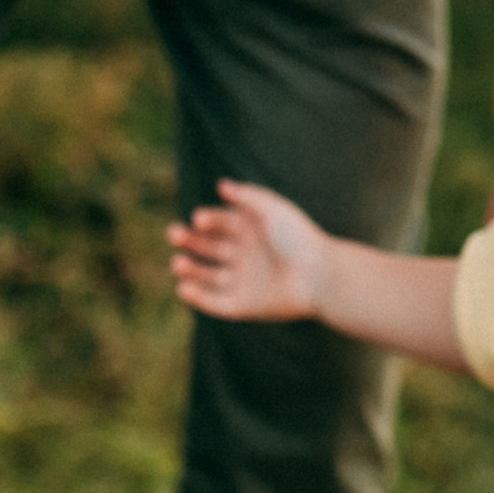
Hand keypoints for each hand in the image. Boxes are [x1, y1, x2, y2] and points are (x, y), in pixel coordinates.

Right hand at [169, 179, 333, 322]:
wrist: (319, 276)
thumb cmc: (299, 238)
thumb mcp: (273, 209)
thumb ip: (248, 196)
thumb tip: (221, 185)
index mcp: (252, 232)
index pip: (219, 223)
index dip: (206, 220)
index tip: (199, 219)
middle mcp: (245, 256)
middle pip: (208, 247)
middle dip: (189, 240)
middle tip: (174, 234)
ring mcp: (244, 281)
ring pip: (207, 275)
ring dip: (189, 268)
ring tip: (178, 262)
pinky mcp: (244, 306)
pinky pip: (216, 303)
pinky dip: (198, 297)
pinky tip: (184, 287)